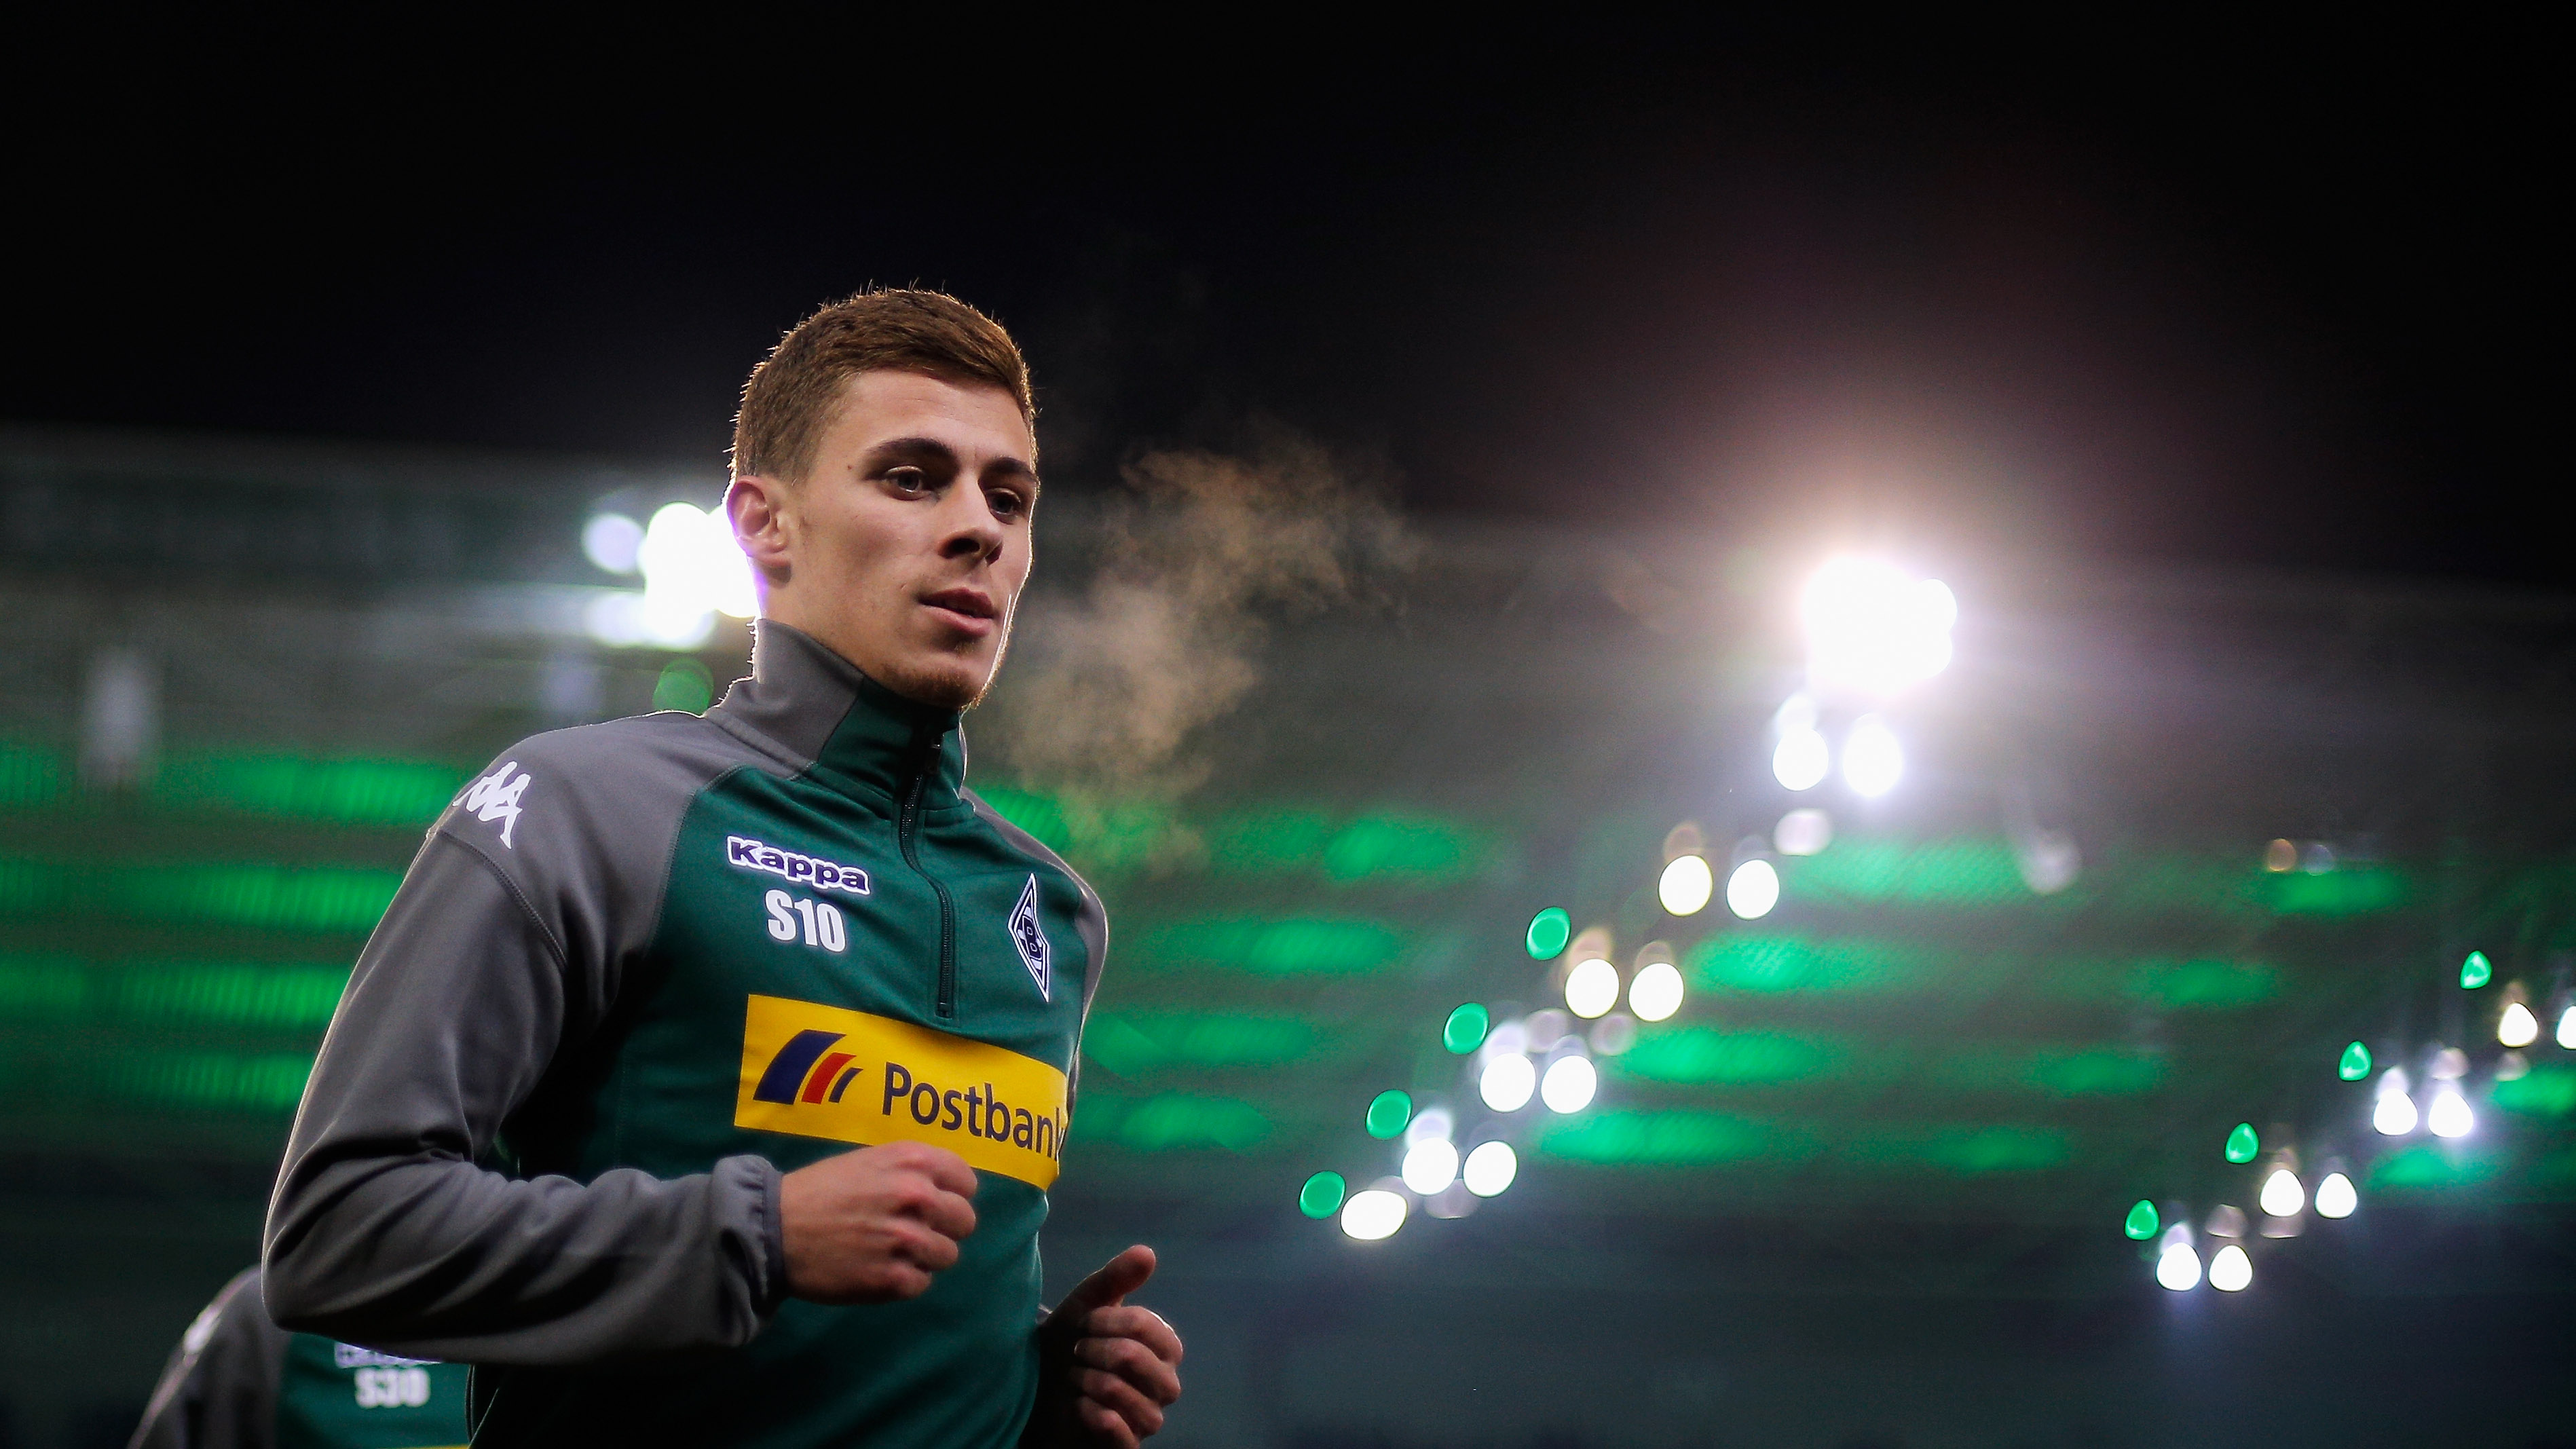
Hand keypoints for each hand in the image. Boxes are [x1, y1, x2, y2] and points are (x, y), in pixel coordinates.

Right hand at [778, 1141, 977, 1302]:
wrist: (773, 1229)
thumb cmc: (820, 1191)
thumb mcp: (870, 1161)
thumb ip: (912, 1171)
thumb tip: (946, 1191)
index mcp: (912, 1161)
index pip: (966, 1182)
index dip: (953, 1194)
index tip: (935, 1204)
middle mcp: (916, 1196)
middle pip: (964, 1220)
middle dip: (944, 1227)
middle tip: (914, 1231)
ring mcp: (906, 1239)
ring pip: (948, 1255)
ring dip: (924, 1256)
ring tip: (891, 1251)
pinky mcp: (893, 1278)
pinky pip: (922, 1282)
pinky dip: (904, 1280)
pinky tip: (878, 1268)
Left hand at [1030, 1245, 1183, 1446]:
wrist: (1035, 1397)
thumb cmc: (1067, 1349)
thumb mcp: (1084, 1309)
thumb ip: (1115, 1280)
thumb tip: (1147, 1252)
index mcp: (1163, 1348)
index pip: (1148, 1327)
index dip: (1109, 1321)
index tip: (1085, 1323)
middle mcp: (1164, 1384)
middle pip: (1136, 1358)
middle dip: (1096, 1350)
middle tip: (1078, 1352)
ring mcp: (1148, 1419)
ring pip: (1129, 1397)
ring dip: (1091, 1383)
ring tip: (1075, 1379)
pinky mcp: (1128, 1447)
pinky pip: (1124, 1436)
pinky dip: (1097, 1417)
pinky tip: (1080, 1406)